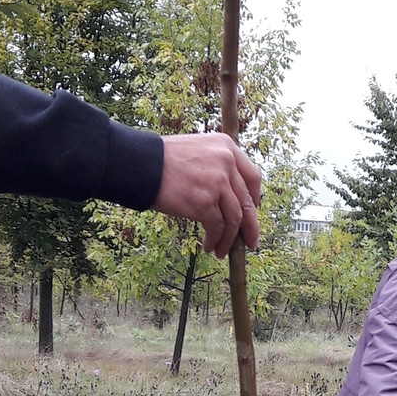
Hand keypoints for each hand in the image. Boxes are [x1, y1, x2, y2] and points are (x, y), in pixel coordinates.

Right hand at [154, 133, 262, 254]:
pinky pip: (217, 226)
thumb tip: (230, 198)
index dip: (254, 198)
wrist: (142, 164)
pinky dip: (215, 239)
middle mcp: (227, 162)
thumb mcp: (198, 151)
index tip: (252, 212)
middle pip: (246, 201)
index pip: (252, 176)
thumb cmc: (163, 160)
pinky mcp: (204, 201)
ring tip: (221, 249)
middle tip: (249, 241)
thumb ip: (217, 166)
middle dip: (249, 226)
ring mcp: (217, 182)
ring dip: (229, 238)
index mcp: (226, 146)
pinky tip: (209, 245)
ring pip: (234, 218)